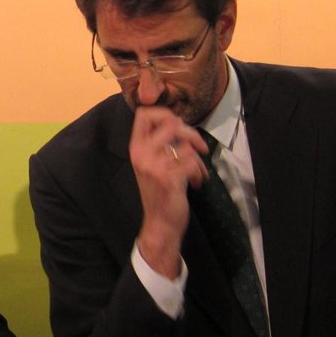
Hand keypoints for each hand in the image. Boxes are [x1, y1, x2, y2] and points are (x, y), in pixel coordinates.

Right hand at [129, 106, 208, 277]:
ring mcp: (155, 166)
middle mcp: (142, 154)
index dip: (164, 113)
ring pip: (186, 145)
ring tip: (196, 170)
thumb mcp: (151, 163)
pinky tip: (196, 182)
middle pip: (171, 122)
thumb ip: (158, 143)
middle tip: (198, 147)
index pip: (144, 114)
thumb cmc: (158, 192)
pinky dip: (199, 172)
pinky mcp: (170, 178)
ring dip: (198, 158)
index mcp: (136, 148)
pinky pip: (192, 161)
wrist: (159, 223)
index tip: (177, 125)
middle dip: (191, 133)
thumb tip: (177, 122)